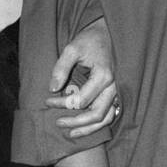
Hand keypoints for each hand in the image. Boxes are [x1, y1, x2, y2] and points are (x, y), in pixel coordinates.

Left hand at [45, 18, 119, 137]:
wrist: (109, 32)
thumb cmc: (91, 39)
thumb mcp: (72, 48)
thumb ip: (61, 68)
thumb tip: (52, 89)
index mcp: (104, 76)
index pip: (80, 100)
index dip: (62, 103)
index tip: (48, 100)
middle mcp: (114, 87)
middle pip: (96, 114)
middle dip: (75, 122)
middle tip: (57, 123)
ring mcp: (118, 91)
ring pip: (106, 118)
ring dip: (88, 128)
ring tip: (71, 133)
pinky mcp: (117, 93)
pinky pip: (111, 114)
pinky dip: (98, 123)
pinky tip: (85, 126)